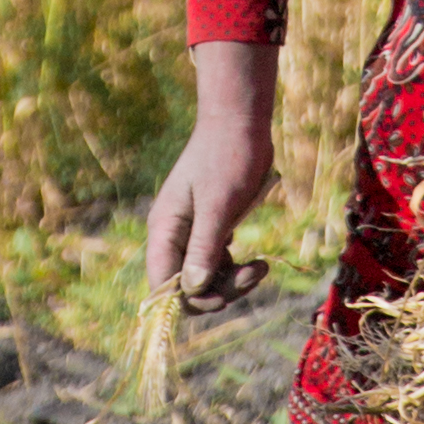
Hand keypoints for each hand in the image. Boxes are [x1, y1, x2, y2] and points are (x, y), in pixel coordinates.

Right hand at [147, 36, 280, 301]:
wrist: (241, 123)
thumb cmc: (228, 157)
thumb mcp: (218, 204)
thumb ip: (204, 247)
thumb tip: (194, 289)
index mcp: (165, 229)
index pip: (162, 284)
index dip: (188, 299)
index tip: (221, 297)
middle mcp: (174, 236)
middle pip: (187, 288)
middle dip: (219, 291)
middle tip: (252, 274)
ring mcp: (193, 234)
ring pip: (206, 280)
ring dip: (233, 282)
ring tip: (261, 266)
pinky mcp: (212, 230)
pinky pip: (219, 265)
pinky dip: (237, 269)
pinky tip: (257, 259)